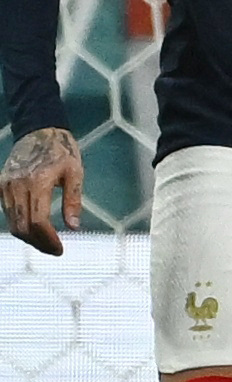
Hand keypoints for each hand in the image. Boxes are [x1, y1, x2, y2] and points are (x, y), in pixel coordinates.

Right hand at [0, 125, 70, 254]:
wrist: (38, 131)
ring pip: (13, 223)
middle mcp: (17, 186)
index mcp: (37, 182)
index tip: (60, 249)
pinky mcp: (0, 186)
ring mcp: (5, 187)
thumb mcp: (75, 173)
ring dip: (29, 237)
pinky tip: (35, 229)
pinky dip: (20, 225)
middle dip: (38, 243)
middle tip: (55, 249)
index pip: (37, 221)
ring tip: (47, 242)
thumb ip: (73, 200)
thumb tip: (74, 227)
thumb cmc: (62, 151)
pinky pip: (8, 213)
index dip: (47, 239)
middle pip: (22, 227)